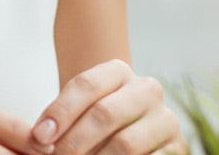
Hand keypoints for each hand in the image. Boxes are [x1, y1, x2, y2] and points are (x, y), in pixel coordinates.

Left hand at [31, 59, 187, 154]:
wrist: (132, 127)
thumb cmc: (96, 118)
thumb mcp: (80, 109)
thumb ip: (61, 118)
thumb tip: (40, 138)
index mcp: (118, 71)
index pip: (85, 85)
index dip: (60, 112)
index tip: (40, 136)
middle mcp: (146, 89)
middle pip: (104, 114)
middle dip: (74, 140)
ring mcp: (165, 119)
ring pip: (126, 143)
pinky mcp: (178, 147)